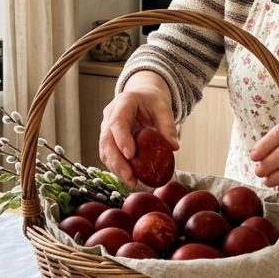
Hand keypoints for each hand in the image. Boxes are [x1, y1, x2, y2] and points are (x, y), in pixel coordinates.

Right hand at [98, 71, 178, 187]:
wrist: (141, 96)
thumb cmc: (151, 101)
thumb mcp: (163, 108)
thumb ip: (168, 126)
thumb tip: (174, 147)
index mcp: (123, 103)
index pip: (117, 122)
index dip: (122, 139)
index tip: (131, 155)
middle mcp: (110, 116)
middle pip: (106, 140)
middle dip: (117, 161)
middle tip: (130, 177)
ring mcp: (106, 128)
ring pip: (104, 150)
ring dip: (116, 168)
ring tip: (132, 181)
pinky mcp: (108, 139)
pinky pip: (108, 155)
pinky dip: (117, 167)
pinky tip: (129, 177)